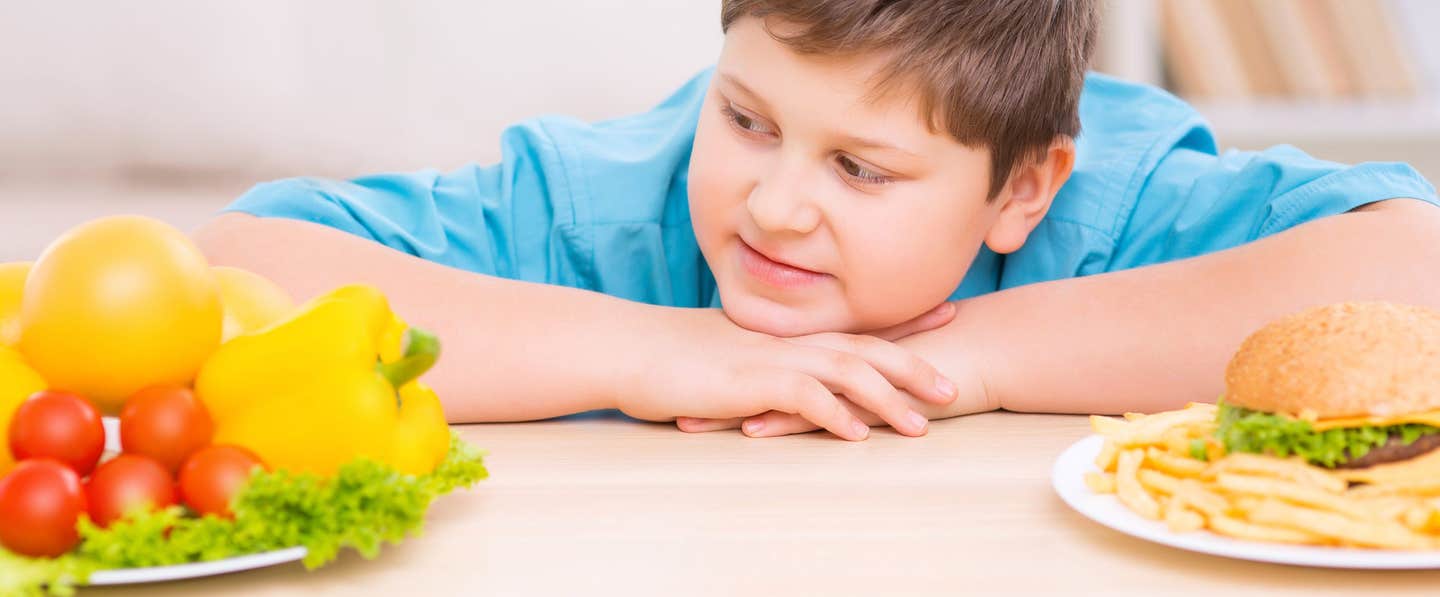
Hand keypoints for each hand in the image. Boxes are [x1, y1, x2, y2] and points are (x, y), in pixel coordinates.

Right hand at [615, 303, 960, 440]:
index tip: (950, 313)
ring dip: (886, 398)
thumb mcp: (735, 354)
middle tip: (952, 387)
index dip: (906, 323)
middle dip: (913, 364)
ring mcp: (771, 359)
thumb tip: (795, 376)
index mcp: (789, 334)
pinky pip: (801, 396)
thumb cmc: (678, 356)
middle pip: (865, 347)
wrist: (632, 350)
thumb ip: (770, 360)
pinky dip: (832, 414)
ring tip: (919, 424)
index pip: (858, 325)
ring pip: (844, 372)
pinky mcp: (749, 381)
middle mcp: (789, 341)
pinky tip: (856, 435)